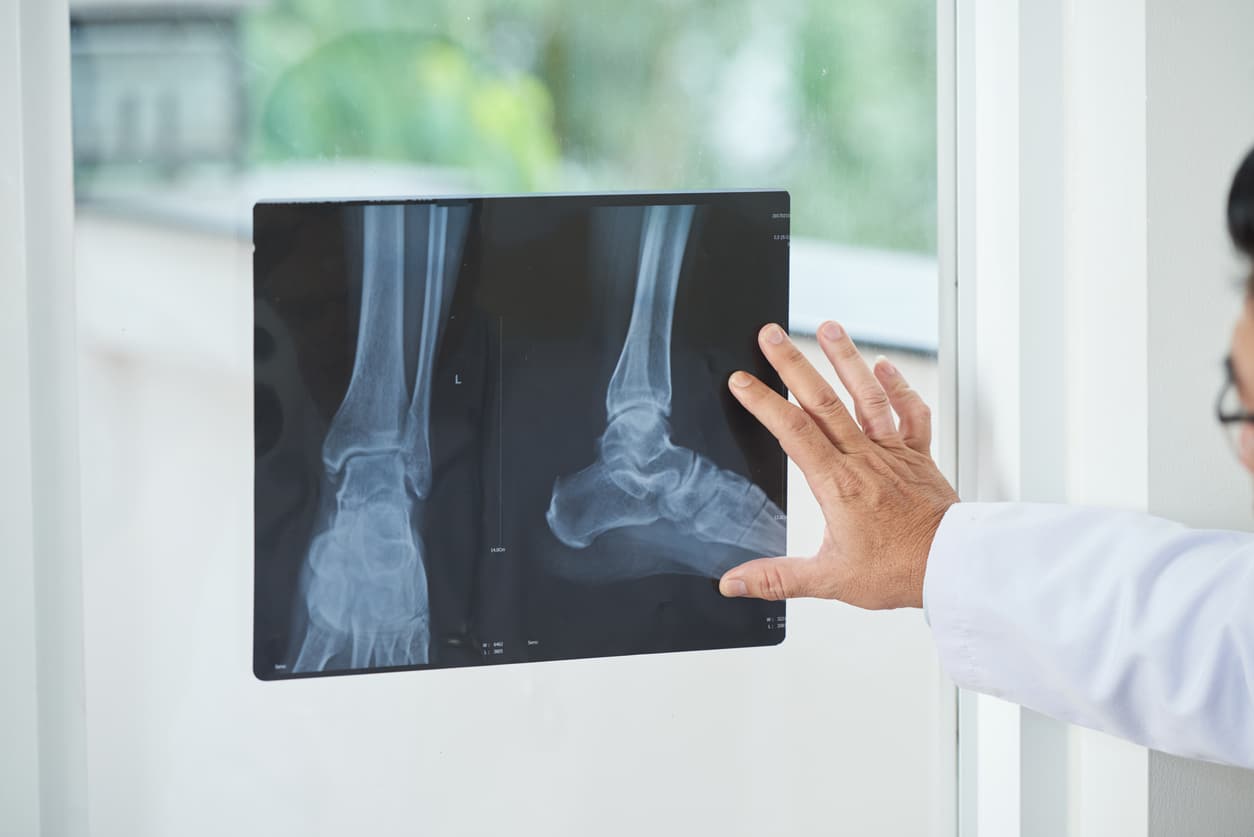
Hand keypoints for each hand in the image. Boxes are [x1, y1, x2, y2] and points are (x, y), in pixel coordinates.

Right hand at [719, 321, 958, 609]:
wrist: (954, 568)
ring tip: (828, 327)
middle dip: (793, 363)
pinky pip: (909, 414)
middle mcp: (863, 459)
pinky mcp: (917, 456)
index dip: (764, 402)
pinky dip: (898, 388)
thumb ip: (777, 579)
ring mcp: (892, 453)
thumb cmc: (898, 571)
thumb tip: (734, 583)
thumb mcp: (829, 579)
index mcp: (837, 483)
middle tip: (770, 334)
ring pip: (866, 396)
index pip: (793, 431)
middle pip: (822, 400)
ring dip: (845, 359)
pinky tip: (884, 367)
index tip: (742, 380)